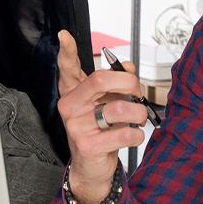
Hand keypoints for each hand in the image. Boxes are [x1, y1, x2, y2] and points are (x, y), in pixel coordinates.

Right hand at [55, 28, 147, 203]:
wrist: (91, 168)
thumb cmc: (101, 130)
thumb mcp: (107, 103)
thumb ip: (117, 83)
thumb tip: (129, 67)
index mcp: (74, 93)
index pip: (67, 68)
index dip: (66, 51)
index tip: (64, 35)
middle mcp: (71, 106)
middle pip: (100, 80)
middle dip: (129, 83)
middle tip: (137, 91)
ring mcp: (76, 126)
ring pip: (119, 108)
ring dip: (138, 113)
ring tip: (137, 119)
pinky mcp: (87, 145)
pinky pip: (123, 133)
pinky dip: (136, 135)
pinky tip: (132, 136)